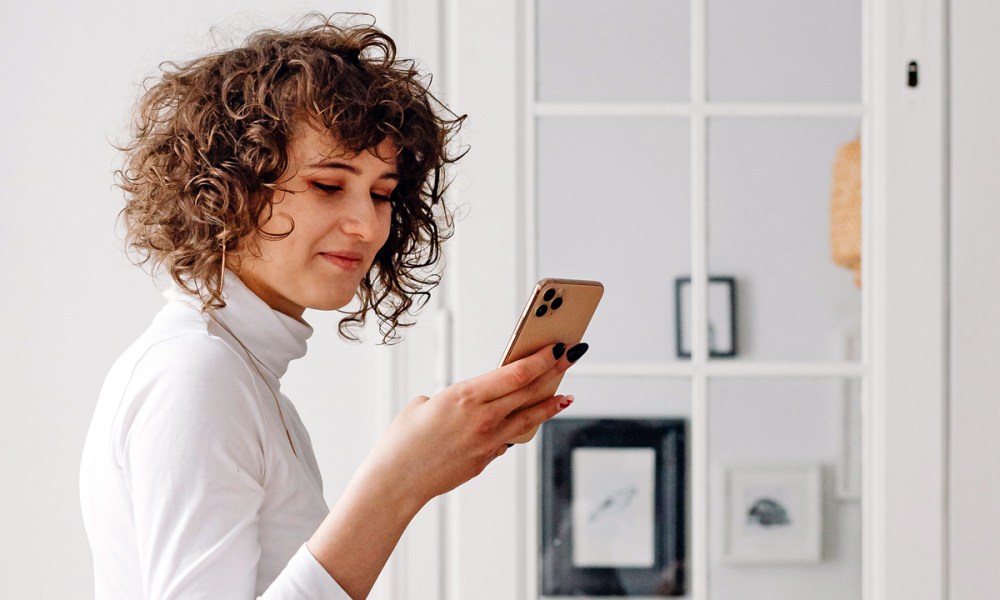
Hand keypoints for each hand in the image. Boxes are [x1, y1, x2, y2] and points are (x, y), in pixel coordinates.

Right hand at [358, 342, 584, 506]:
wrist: (395, 482)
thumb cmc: (402, 440)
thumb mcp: (425, 405)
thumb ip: (454, 399)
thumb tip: (473, 403)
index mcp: (465, 396)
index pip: (516, 373)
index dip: (541, 359)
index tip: (557, 348)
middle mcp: (483, 418)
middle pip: (528, 391)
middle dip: (553, 373)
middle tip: (571, 359)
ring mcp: (487, 442)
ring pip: (528, 419)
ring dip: (549, 405)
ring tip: (566, 396)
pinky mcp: (485, 460)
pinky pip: (508, 439)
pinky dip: (520, 428)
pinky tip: (528, 422)